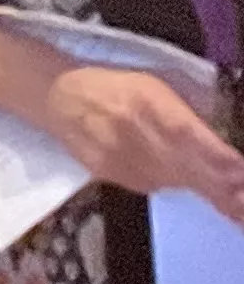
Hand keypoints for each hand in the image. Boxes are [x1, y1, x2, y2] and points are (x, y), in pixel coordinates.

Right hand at [31, 63, 243, 218]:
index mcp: (149, 102)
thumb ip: (188, 113)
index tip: (241, 174)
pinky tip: (173, 172)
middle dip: (224, 189)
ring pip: (176, 182)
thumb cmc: (111, 85)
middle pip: (191, 170)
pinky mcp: (113, 175)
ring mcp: (123, 158)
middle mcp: (136, 133)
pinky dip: (170, 181)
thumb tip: (222, 144)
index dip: (226, 164)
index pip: (197, 141)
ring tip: (229, 200)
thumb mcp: (154, 84)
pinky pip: (155, 184)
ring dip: (203, 188)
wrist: (58, 96)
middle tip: (241, 200)